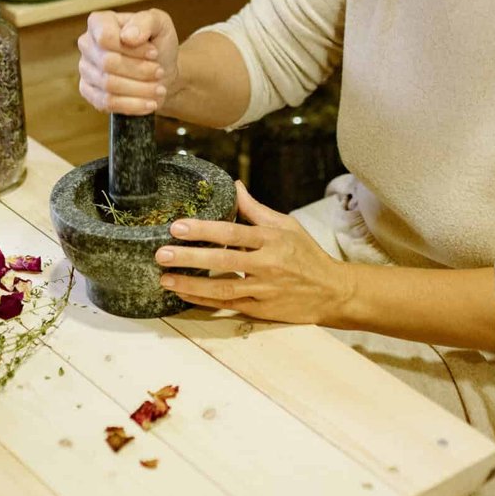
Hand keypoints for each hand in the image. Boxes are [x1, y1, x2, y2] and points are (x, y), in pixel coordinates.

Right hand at [77, 9, 180, 114]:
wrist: (162, 71)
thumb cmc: (159, 44)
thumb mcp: (160, 24)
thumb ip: (145, 22)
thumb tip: (127, 36)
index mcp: (99, 22)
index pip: (106, 37)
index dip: (133, 49)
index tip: (154, 53)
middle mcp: (87, 44)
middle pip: (108, 63)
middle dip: (139, 71)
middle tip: (159, 72)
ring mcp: (85, 69)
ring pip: (108, 85)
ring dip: (139, 89)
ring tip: (158, 88)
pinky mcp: (88, 91)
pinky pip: (106, 102)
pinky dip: (132, 105)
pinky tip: (149, 103)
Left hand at [155, 182, 353, 325]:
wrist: (332, 292)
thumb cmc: (306, 254)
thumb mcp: (286, 225)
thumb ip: (256, 209)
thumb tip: (234, 185)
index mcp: (272, 239)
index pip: (233, 232)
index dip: (204, 229)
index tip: (177, 227)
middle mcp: (268, 264)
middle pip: (223, 260)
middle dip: (190, 257)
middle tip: (162, 253)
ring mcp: (264, 290)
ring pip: (222, 288)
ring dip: (191, 285)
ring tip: (165, 279)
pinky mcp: (262, 310)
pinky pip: (229, 306)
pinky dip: (205, 301)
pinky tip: (185, 295)